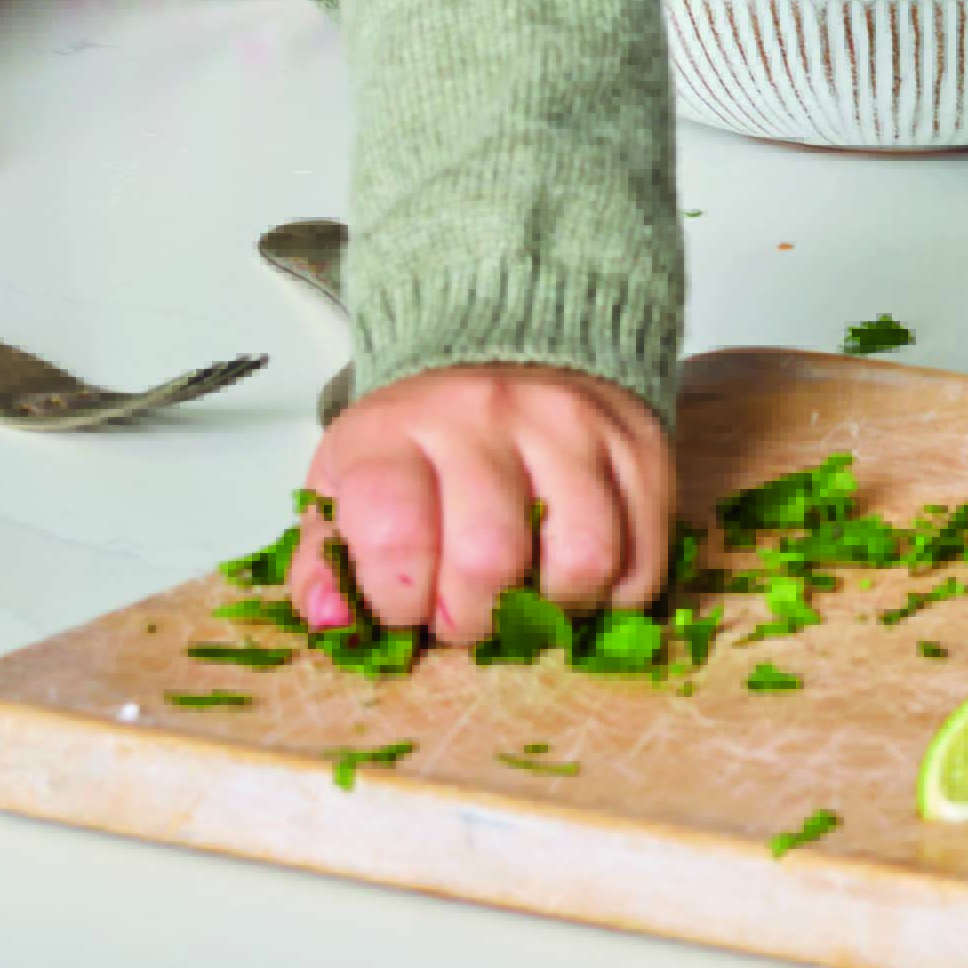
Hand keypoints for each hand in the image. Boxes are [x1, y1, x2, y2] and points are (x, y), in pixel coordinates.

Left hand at [298, 363, 681, 640]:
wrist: (510, 348)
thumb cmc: (424, 441)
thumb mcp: (346, 483)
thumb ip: (324, 558)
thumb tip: (329, 619)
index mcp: (397, 429)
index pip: (392, 531)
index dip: (395, 599)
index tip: (402, 605)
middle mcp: (485, 415)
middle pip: (490, 560)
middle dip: (473, 619)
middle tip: (465, 611)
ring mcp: (570, 425)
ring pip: (583, 561)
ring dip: (553, 608)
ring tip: (528, 592)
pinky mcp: (638, 443)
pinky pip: (642, 557)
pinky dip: (613, 592)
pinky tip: (574, 573)